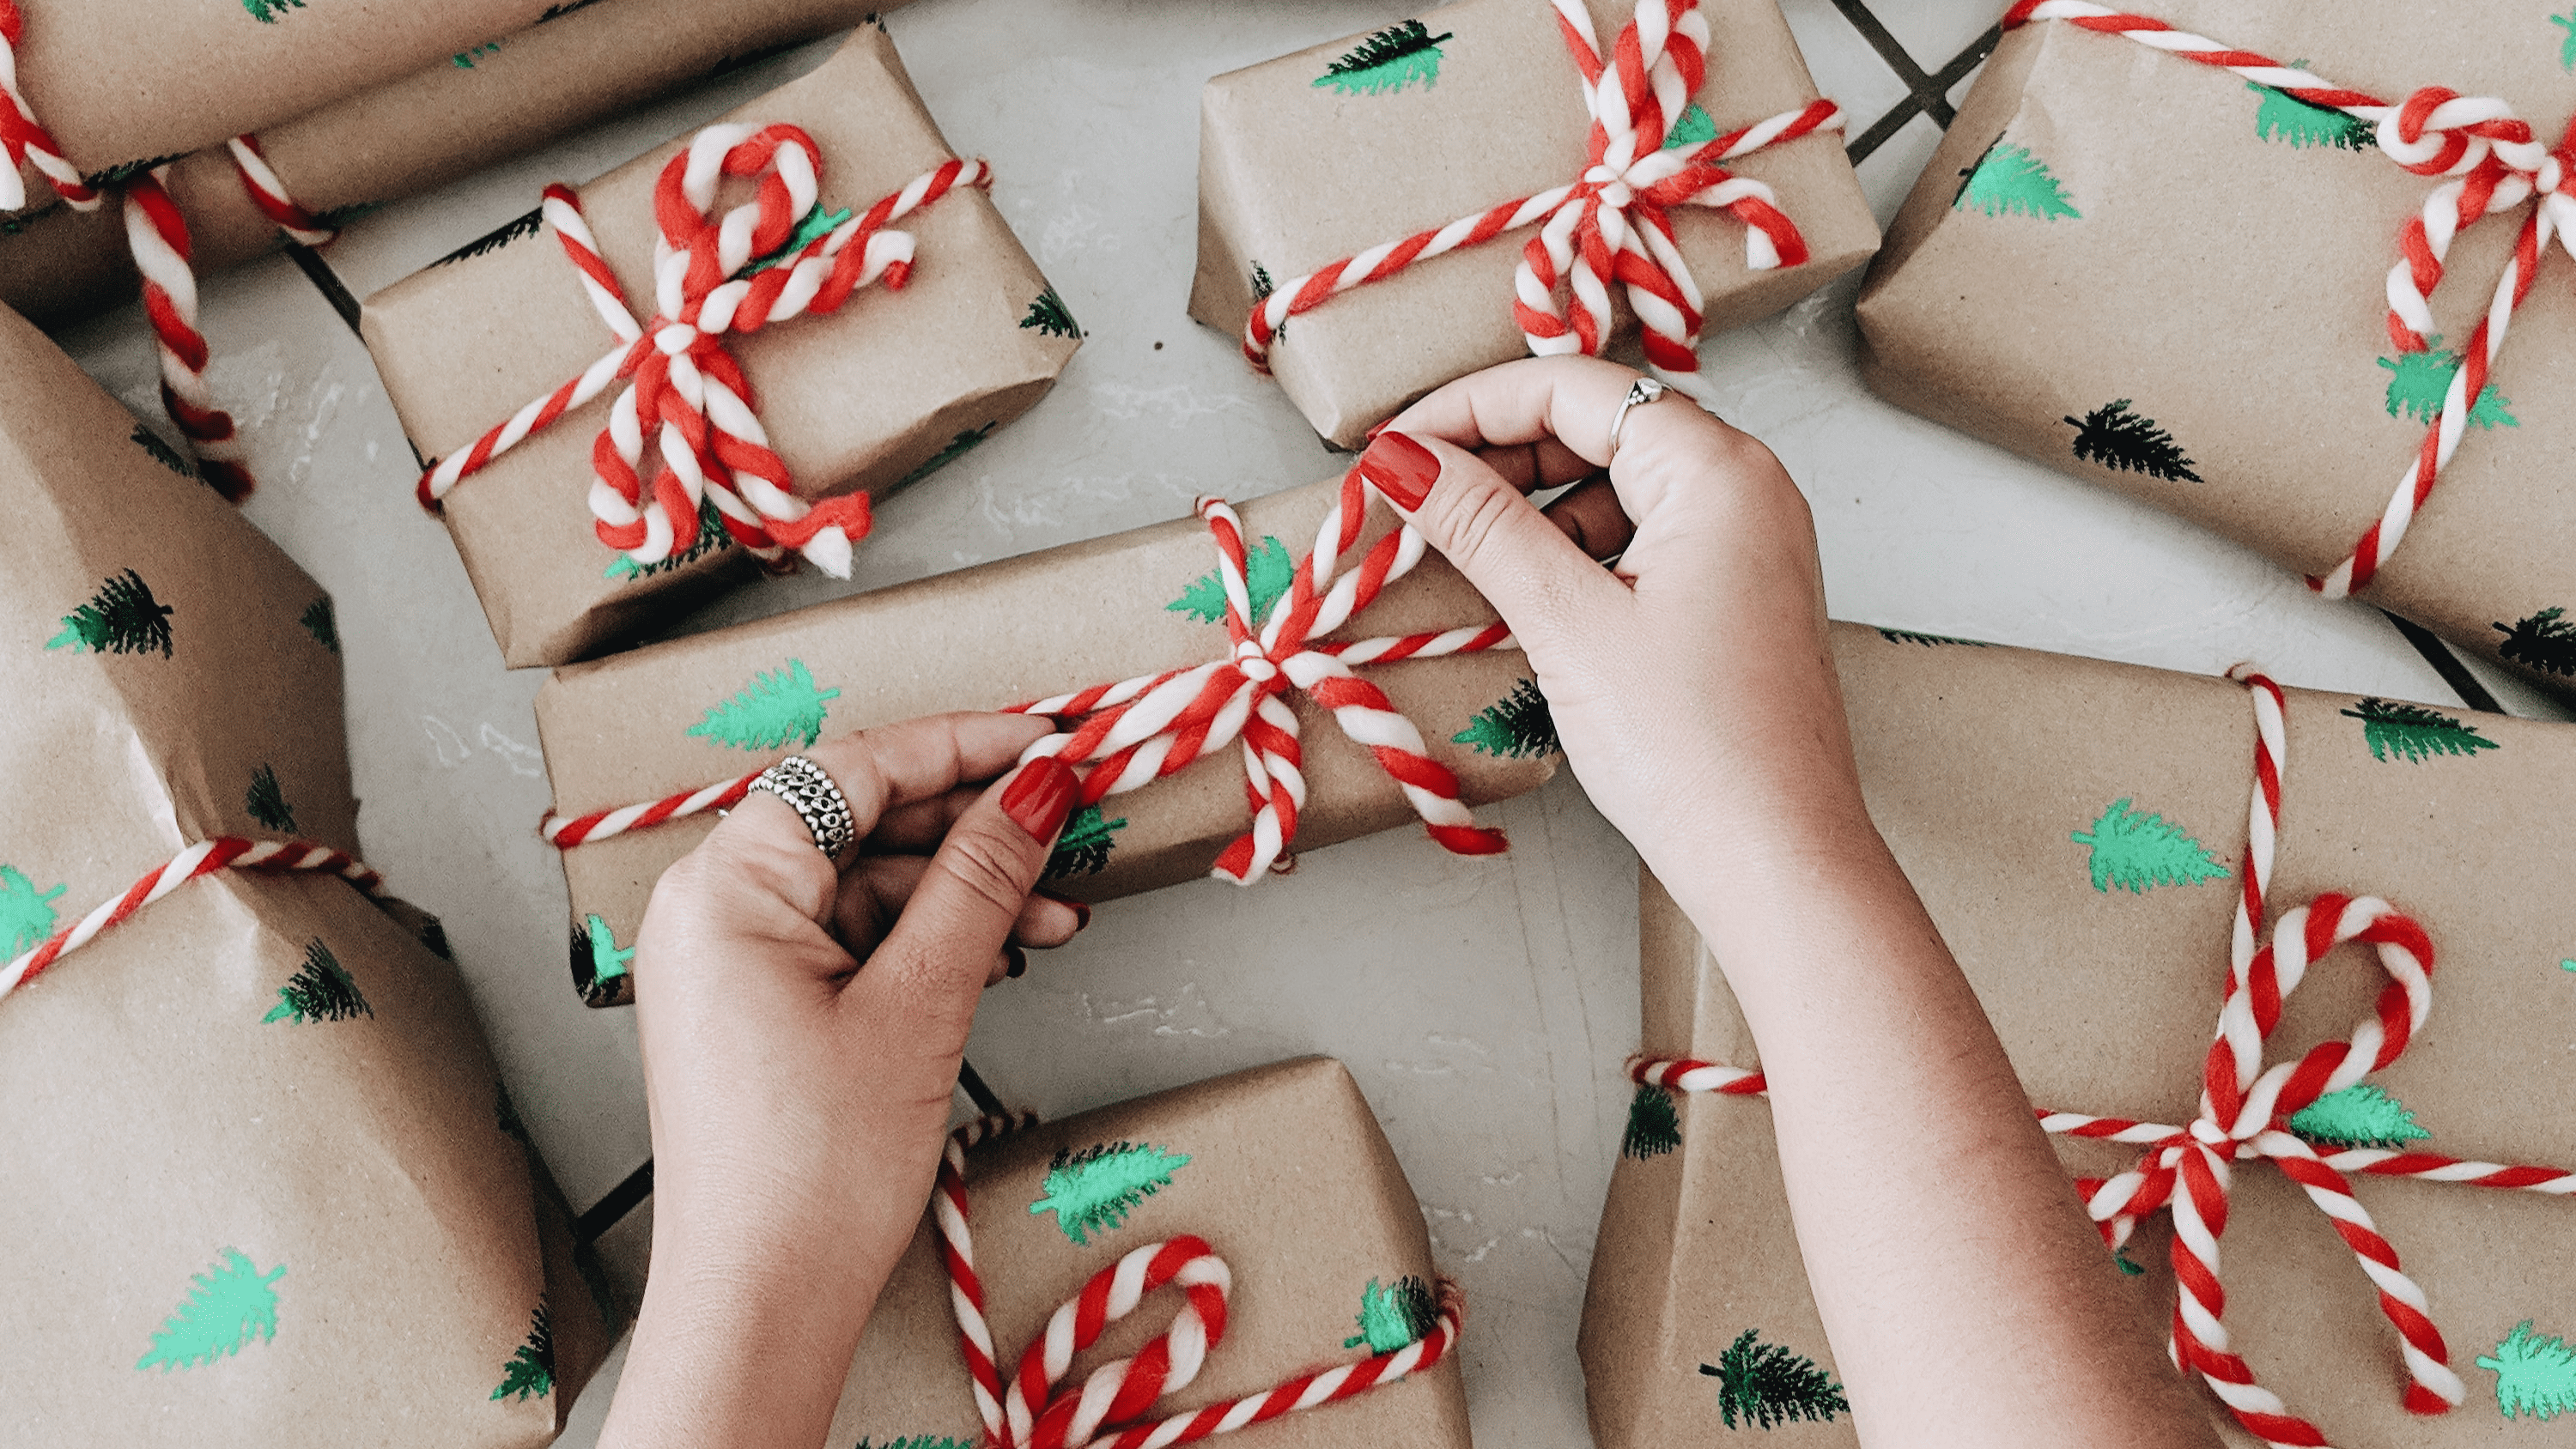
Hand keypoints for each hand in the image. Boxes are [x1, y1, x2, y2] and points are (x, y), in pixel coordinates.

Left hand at [597, 715, 1082, 1448]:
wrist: (763, 1304)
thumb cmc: (810, 1174)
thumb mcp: (919, 1002)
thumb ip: (981, 880)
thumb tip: (1035, 788)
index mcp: (725, 886)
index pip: (855, 769)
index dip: (962, 745)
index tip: (1047, 741)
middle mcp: (712, 909)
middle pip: (861, 821)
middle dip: (974, 825)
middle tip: (1068, 821)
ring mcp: (732, 960)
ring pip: (867, 884)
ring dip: (964, 892)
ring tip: (1056, 914)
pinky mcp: (759, 1007)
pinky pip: (852, 938)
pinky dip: (927, 941)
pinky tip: (1002, 955)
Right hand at [1358, 356, 1871, 894]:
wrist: (1778, 861)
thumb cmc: (1695, 749)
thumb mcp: (1568, 622)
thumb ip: (1481, 525)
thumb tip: (1402, 458)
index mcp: (1717, 470)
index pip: (1572, 388)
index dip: (1468, 407)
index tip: (1393, 448)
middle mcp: (1744, 487)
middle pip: (1596, 424)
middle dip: (1495, 456)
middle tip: (1409, 499)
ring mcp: (1745, 541)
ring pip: (1613, 483)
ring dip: (1528, 508)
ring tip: (1451, 552)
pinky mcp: (1734, 594)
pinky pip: (1638, 537)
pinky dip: (1571, 551)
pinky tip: (1516, 593)